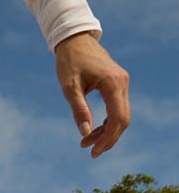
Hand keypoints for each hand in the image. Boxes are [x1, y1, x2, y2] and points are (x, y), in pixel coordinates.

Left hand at [54, 31, 130, 158]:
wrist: (74, 40)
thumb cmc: (69, 61)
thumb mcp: (69, 87)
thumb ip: (78, 110)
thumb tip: (84, 132)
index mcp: (113, 83)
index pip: (117, 118)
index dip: (108, 138)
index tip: (94, 151)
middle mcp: (122, 83)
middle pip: (123, 120)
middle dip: (108, 139)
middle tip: (90, 152)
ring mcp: (122, 82)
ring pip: (121, 115)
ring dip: (107, 132)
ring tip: (87, 143)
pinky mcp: (117, 83)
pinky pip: (117, 108)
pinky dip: (107, 122)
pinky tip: (93, 130)